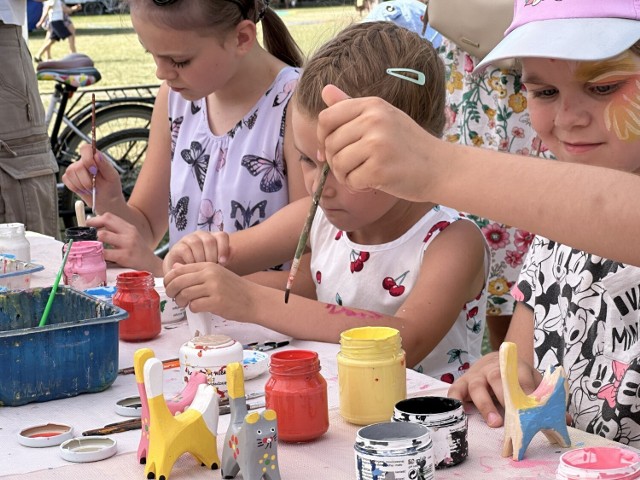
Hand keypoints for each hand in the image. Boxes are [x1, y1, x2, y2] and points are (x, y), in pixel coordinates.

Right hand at [62, 144, 123, 211]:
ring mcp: (75, 169)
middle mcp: (84, 162)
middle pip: (77, 166)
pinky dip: (75, 187)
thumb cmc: (111, 187)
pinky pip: (66, 180)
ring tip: (90, 189)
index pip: (86, 149)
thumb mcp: (112, 176)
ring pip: (70, 173)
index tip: (94, 170)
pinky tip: (84, 190)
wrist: (107, 201)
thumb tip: (97, 155)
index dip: (88, 159)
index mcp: (96, 158)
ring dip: (81, 185)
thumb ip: (105, 165)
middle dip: (86, 180)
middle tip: (94, 186)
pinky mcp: (69, 178)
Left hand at [87, 213, 162, 275]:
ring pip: (103, 235)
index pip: (109, 217)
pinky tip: (96, 257)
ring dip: (93, 240)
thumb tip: (95, 229)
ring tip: (91, 246)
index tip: (88, 225)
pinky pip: (104, 253)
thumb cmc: (137, 253)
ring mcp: (127, 244)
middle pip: (106, 221)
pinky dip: (97, 254)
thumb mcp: (131, 238)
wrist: (151, 266)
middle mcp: (129, 233)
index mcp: (129, 228)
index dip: (95, 219)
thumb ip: (117, 232)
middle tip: (86, 235)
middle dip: (92, 226)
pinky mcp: (124, 257)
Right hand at [162, 231, 230, 273]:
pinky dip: (190, 261)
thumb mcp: (217, 265)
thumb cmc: (204, 270)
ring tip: (201, 269)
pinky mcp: (177, 246)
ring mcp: (188, 239)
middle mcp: (201, 235)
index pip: (222, 236)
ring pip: (197, 243)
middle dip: (212, 257)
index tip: (223, 263)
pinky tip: (192, 268)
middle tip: (210, 269)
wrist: (184, 276)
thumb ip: (226, 258)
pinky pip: (185, 250)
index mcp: (213, 237)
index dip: (224, 249)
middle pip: (210, 240)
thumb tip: (234, 250)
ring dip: (200, 259)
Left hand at [164, 262, 255, 319]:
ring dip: (182, 302)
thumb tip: (175, 268)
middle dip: (171, 292)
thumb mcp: (217, 274)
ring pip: (184, 295)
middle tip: (174, 298)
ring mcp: (214, 288)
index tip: (169, 287)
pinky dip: (194, 309)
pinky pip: (195, 306)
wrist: (255, 300)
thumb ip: (196, 271)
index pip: (179, 270)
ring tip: (186, 305)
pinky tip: (200, 308)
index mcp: (208, 266)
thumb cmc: (235, 289)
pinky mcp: (217, 302)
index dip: (169, 280)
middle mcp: (210, 274)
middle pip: (178, 282)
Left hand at [318, 85, 437, 201]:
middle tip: (355, 166)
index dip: (323, 137)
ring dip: (346, 176)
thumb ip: (351, 106)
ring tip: (365, 174)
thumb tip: (325, 89)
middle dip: (335, 161)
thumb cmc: (408, 145)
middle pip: (329, 144)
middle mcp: (374, 120)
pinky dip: (358, 186)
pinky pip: (350, 180)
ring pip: (337, 164)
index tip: (334, 148)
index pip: (326, 118)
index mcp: (372, 105)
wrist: (440, 168)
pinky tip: (374, 182)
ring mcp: (377, 144)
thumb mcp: (382, 117)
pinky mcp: (379, 168)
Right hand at [447, 351, 541, 427]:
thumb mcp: (531, 380)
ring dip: (485, 404)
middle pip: (497, 377)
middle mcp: (492, 368)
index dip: (527, 390)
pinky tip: (461, 414)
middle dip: (504, 396)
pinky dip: (456, 401)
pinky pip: (455, 391)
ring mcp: (475, 375)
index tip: (535, 406)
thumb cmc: (514, 377)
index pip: (521, 376)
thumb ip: (545, 398)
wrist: (494, 361)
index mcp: (513, 366)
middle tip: (513, 416)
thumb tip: (567, 420)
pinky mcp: (461, 383)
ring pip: (476, 386)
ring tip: (494, 422)